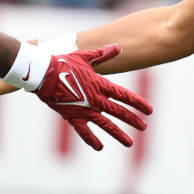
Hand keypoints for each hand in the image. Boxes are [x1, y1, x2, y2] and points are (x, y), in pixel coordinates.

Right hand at [37, 44, 152, 149]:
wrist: (43, 74)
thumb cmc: (64, 62)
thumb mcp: (85, 56)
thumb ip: (103, 54)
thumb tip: (119, 46)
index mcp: (100, 84)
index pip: (124, 95)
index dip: (138, 103)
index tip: (149, 110)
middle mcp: (95, 99)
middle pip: (119, 112)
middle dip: (133, 119)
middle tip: (144, 127)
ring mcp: (84, 109)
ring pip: (106, 125)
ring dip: (118, 134)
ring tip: (129, 143)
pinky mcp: (72, 117)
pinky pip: (84, 131)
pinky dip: (91, 139)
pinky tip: (99, 147)